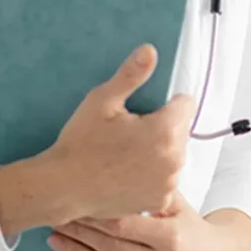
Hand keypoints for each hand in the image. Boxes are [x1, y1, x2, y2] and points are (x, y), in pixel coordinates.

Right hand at [46, 44, 194, 219]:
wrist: (64, 186)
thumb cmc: (82, 141)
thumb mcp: (102, 100)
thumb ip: (131, 75)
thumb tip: (150, 49)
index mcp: (166, 131)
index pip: (186, 104)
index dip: (166, 102)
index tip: (143, 109)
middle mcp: (175, 160)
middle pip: (180, 130)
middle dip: (163, 126)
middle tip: (129, 131)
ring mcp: (168, 184)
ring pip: (174, 154)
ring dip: (160, 150)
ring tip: (127, 152)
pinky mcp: (159, 201)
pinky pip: (166, 178)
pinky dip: (153, 174)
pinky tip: (129, 172)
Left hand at [46, 191, 221, 250]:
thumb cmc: (189, 225)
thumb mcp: (177, 202)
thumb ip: (151, 187)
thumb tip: (123, 154)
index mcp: (170, 237)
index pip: (123, 226)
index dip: (95, 214)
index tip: (74, 200)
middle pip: (111, 247)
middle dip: (80, 232)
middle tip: (56, 216)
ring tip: (54, 238)